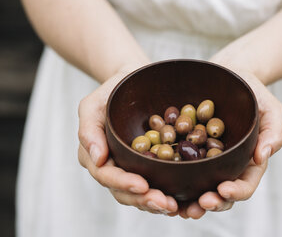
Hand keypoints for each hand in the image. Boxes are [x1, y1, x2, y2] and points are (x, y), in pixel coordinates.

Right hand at [77, 63, 177, 214]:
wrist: (135, 82)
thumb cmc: (112, 91)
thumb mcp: (93, 104)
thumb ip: (89, 130)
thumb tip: (97, 159)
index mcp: (98, 156)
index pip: (107, 175)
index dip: (123, 183)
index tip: (143, 185)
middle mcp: (115, 166)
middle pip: (126, 191)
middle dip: (145, 200)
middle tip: (166, 204)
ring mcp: (134, 167)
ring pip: (143, 193)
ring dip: (159, 203)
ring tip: (176, 207)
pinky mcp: (153, 164)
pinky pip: (160, 182)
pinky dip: (171, 192)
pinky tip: (185, 198)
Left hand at [178, 58, 281, 218]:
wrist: (227, 74)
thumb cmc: (252, 92)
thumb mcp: (270, 108)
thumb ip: (273, 131)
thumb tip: (264, 155)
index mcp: (248, 161)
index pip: (245, 183)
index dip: (236, 192)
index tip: (223, 190)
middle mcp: (226, 165)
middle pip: (220, 192)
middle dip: (211, 203)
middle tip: (198, 205)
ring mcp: (206, 159)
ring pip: (198, 186)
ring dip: (188, 200)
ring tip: (178, 207)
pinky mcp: (187, 148)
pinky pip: (178, 165)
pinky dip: (171, 178)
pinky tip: (160, 183)